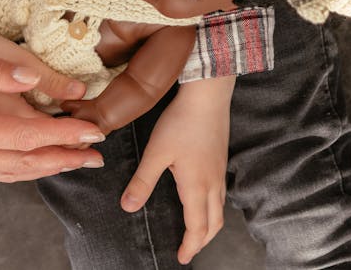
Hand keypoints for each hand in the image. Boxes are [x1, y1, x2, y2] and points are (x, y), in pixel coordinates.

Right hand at [0, 31, 105, 181]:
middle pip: (22, 163)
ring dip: (45, 167)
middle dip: (63, 159)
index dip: (64, 134)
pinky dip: (19, 168)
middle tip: (96, 155)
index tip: (93, 130)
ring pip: (7, 172)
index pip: (25, 136)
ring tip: (75, 161)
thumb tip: (34, 81)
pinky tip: (35, 161)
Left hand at [120, 77, 233, 264]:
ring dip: (209, 226)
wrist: (207, 97)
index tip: (181, 257)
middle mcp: (213, 183)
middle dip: (202, 241)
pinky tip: (204, 199)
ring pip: (220, 209)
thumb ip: (143, 181)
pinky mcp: (221, 159)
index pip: (197, 227)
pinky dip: (214, 208)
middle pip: (214, 223)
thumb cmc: (181, 123)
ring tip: (197, 231)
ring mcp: (220, 171)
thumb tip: (128, 207)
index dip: (189, 245)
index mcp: (196, 187)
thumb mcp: (156, 153)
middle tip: (189, 250)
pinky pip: (222, 194)